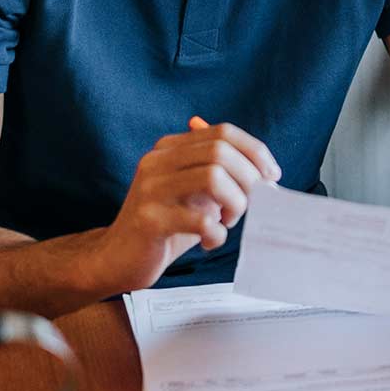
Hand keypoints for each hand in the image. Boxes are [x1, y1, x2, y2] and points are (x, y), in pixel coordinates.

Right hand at [98, 117, 280, 292]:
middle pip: (221, 152)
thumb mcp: (194, 193)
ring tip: (228, 222)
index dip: (255, 152)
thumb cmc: (166, 226)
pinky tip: (209, 242)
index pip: (223, 132)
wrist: (117, 258)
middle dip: (250, 180)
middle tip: (253, 206)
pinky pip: (200, 219)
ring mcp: (150, 189)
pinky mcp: (148, 220)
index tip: (272, 177)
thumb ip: (222, 176)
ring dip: (235, 203)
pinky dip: (216, 234)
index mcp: (169, 148)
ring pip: (213, 177)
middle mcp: (157, 161)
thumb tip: (267, 170)